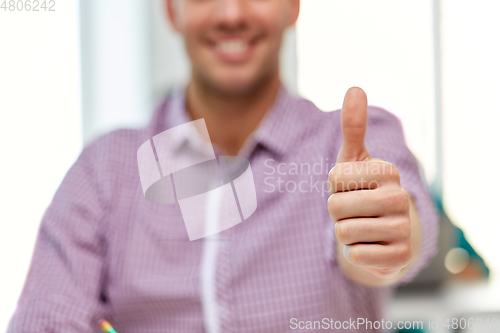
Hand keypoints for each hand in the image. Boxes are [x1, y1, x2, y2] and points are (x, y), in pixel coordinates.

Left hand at [328, 87, 411, 278]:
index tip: (351, 186)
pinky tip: (370, 247)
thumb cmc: (363, 190)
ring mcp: (403, 230)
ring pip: (343, 233)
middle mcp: (401, 199)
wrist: (386, 231)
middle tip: (354, 210)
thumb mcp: (354, 159)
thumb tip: (355, 87)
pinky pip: (355, 256)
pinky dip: (355, 254)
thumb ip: (353, 126)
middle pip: (335, 207)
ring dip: (345, 233)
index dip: (334, 185)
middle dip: (336, 211)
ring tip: (361, 227)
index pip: (334, 178)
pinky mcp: (400, 259)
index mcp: (388, 171)